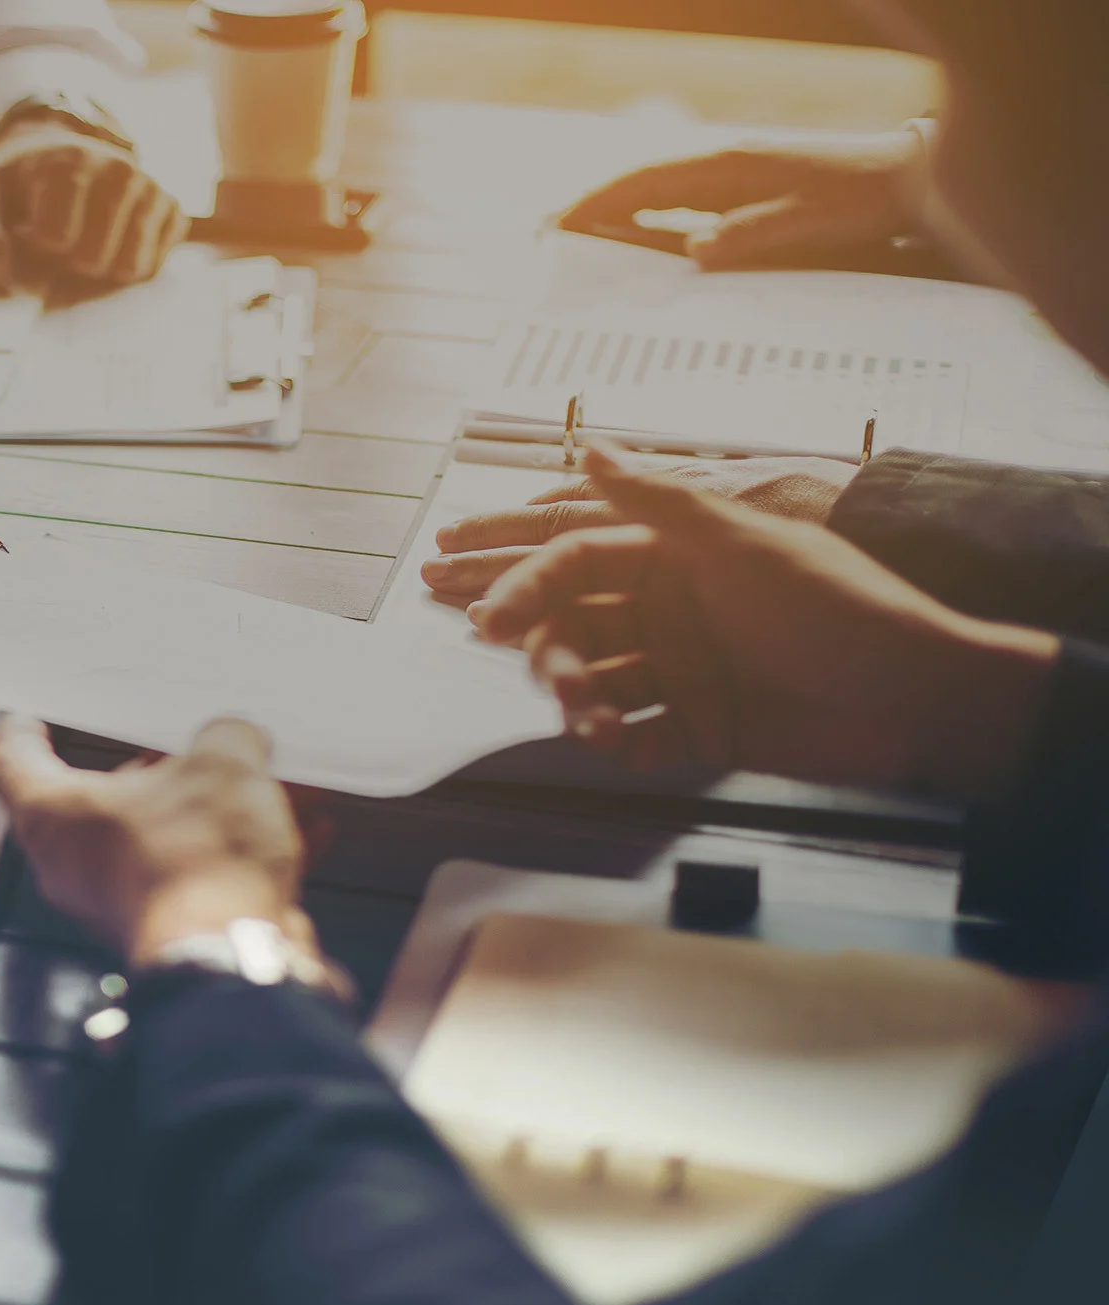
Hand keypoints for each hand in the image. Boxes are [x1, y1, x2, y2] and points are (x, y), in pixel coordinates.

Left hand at [0, 115, 185, 293]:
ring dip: (99, 268)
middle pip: (94, 260)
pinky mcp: (171, 209)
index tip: (26, 227)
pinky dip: (127, 265)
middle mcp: (120, 171)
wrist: (55, 153)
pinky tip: (109, 241)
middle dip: (68, 261)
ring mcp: (150, 189)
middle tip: (57, 237)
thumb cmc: (15, 184)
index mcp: (72, 164)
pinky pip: (154, 266)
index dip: (35, 246)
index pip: (57, 241)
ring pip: (130, 268)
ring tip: (82, 239)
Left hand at [0, 714, 331, 965]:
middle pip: (104, 802)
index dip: (24, 733)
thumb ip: (226, 740)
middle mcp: (74, 866)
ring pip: (162, 839)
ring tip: (265, 786)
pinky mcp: (168, 930)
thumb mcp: (221, 764)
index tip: (30, 721)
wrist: (232, 957)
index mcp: (54, 815)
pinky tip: (298, 832)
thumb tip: (238, 741)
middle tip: (189, 746)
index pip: (14, 762)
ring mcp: (119, 903)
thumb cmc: (196, 867)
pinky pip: (202, 878)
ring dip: (213, 812)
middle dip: (155, 771)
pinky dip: (242, 854)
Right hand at [470, 450, 1057, 798]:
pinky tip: (628, 749)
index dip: (531, 588)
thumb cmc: (841, 609)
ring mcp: (687, 671)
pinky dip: (625, 746)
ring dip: (584, 706)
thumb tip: (591, 445)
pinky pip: (640, 738)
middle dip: (552, 657)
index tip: (495, 620)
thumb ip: (659, 499)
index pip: (579, 565)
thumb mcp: (743, 543)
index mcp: (677, 559)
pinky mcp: (704, 729)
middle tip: (554, 682)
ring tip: (595, 726)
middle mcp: (674, 612)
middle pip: (576, 630)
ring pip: (600, 686)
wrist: (919, 698)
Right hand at [559, 133, 921, 269]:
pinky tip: (634, 233)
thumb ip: (751, 235)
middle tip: (545, 233)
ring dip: (615, 210)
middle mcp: (722, 164)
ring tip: (575, 235)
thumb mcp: (811, 222)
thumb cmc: (863, 200)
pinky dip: (646, 213)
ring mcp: (731, 173)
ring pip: (656, 190)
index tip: (559, 223)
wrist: (906, 178)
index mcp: (729, 167)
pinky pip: (679, 199)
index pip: (646, 182)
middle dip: (591, 206)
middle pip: (640, 183)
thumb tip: (694, 252)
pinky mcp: (742, 186)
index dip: (599, 203)